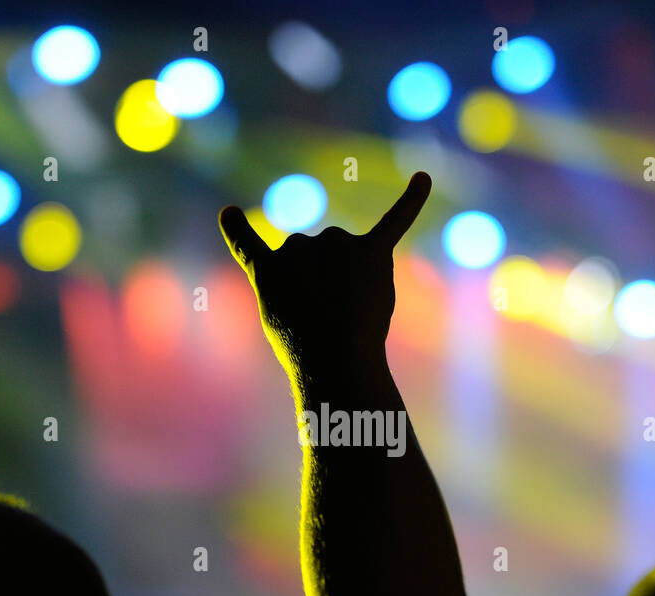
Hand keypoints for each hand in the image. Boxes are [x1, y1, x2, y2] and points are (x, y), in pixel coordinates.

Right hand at [218, 172, 430, 379]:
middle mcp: (297, 244)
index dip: (237, 231)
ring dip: (353, 280)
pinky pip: (395, 220)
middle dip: (323, 287)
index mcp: (266, 266)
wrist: (332, 357)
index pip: (248, 246)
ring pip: (348, 254)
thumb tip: (336, 280)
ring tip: (348, 312)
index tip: (230, 214)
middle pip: (315, 260)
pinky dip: (413, 200)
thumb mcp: (282, 323)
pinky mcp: (373, 252)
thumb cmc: (304, 350)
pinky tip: (424, 179)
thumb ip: (298, 292)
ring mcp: (335, 245)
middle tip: (322, 320)